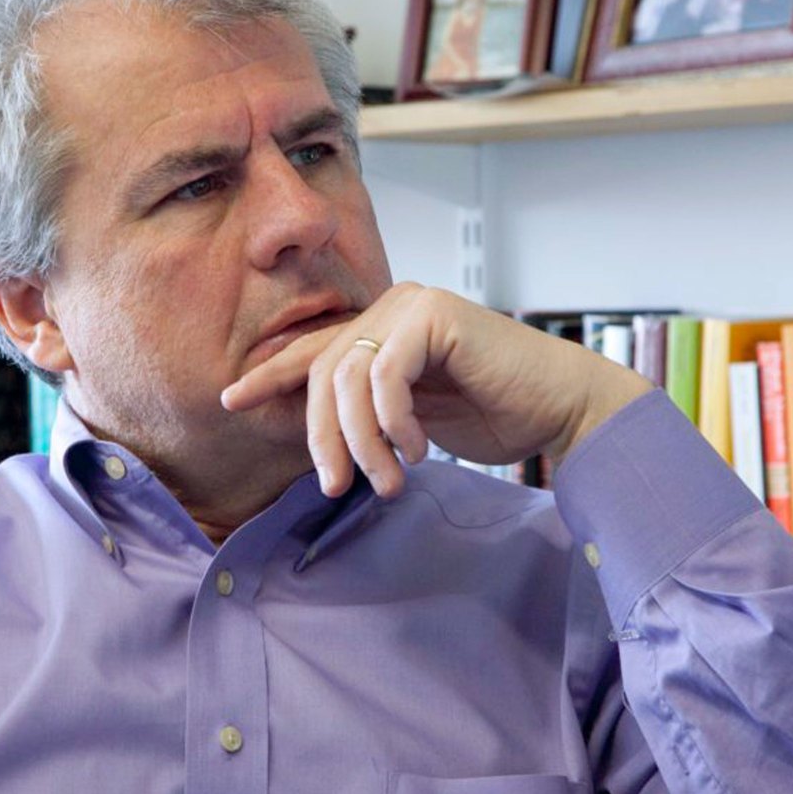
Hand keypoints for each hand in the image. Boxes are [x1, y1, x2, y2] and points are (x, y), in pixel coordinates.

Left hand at [220, 284, 651, 497]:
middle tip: (337, 487)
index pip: (312, 351)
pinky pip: (386, 376)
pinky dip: (394, 423)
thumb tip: (314, 434)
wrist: (560, 408)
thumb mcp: (412, 419)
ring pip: (349, 380)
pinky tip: (417, 451)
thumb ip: (368, 413)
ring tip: (387, 482)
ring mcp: (412, 306)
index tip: (231, 402)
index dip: (270, 376)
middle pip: (323, 374)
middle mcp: (392, 308)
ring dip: (363, 443)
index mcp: (383, 328)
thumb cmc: (493, 415)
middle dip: (323, 438)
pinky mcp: (434, 316)